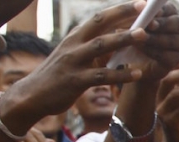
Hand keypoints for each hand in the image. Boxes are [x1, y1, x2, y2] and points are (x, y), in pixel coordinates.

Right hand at [2, 1, 178, 120]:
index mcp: (75, 36)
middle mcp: (74, 44)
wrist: (33, 96)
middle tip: (145, 9)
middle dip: (122, 14)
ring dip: (123, 38)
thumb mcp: (77, 56)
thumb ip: (97, 49)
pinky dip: (121, 74)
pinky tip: (138, 73)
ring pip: (101, 46)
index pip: (99, 18)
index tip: (140, 4)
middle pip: (100, 24)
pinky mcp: (75, 81)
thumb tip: (121, 40)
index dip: (119, 10)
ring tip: (144, 35)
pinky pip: (102, 76)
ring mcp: (74, 61)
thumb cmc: (60, 75)